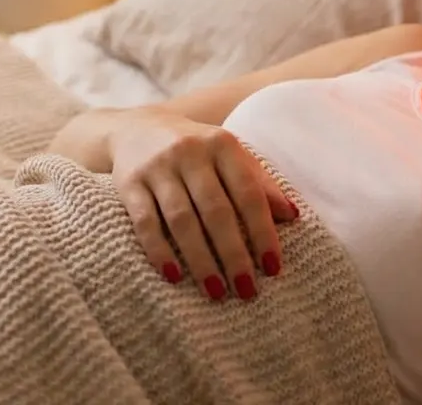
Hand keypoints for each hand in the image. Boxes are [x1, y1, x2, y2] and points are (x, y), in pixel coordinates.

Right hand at [104, 107, 298, 300]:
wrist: (138, 129)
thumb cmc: (198, 151)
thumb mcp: (231, 156)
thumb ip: (260, 183)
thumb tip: (293, 216)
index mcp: (223, 145)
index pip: (249, 193)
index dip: (263, 232)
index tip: (273, 267)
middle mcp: (190, 152)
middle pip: (217, 211)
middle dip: (234, 254)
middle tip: (247, 290)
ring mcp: (158, 167)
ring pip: (182, 220)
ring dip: (201, 260)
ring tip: (216, 291)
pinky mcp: (129, 183)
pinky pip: (145, 222)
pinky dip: (160, 251)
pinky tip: (174, 276)